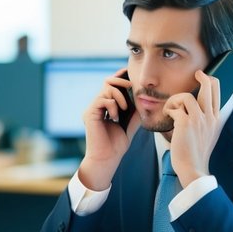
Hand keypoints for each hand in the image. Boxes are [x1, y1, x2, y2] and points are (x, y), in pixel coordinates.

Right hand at [78, 71, 137, 190]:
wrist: (108, 158)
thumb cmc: (117, 144)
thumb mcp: (130, 123)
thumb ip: (135, 110)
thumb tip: (143, 97)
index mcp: (106, 107)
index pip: (112, 86)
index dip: (120, 77)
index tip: (130, 73)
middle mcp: (97, 106)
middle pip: (107, 82)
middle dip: (121, 81)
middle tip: (131, 87)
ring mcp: (92, 109)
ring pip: (106, 89)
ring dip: (119, 96)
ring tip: (124, 109)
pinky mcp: (89, 114)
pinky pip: (103, 100)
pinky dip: (113, 106)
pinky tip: (115, 118)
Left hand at [165, 70, 220, 186]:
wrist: (193, 168)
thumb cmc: (196, 152)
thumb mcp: (208, 134)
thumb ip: (207, 121)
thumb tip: (199, 107)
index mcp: (216, 119)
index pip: (218, 92)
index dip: (211, 81)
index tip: (204, 77)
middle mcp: (210, 117)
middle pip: (208, 87)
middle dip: (202, 77)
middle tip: (197, 73)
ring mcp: (199, 120)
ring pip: (186, 96)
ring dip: (175, 100)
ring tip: (171, 109)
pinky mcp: (186, 123)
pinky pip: (175, 108)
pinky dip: (169, 110)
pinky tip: (168, 117)